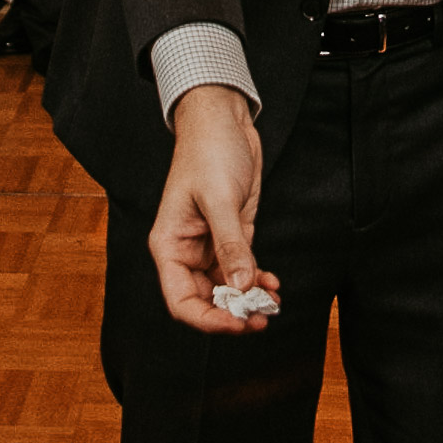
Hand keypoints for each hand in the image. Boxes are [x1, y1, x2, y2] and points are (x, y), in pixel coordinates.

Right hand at [149, 85, 277, 334]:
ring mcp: (212, 244)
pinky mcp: (233, 234)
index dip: (208, 319)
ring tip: (273, 305)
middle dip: (233, 313)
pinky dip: (257, 281)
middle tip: (261, 318)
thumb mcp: (219, 197)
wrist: (224, 119)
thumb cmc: (208, 151)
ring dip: (249, 300)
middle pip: (206, 300)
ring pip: (228, 287)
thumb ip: (230, 243)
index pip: (182, 300)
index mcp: (170, 245)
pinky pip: (243, 269)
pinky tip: (273, 285)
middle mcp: (188, 251)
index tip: (237, 322)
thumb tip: (242, 285)